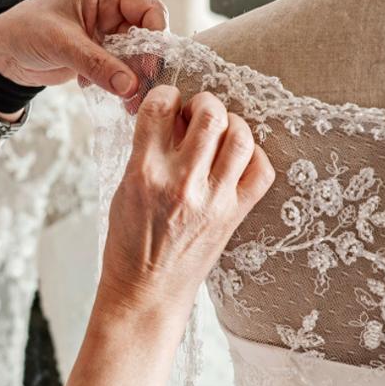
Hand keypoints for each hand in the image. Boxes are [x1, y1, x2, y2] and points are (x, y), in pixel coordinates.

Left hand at [0, 0, 167, 95]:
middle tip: (142, 91)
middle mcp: (113, 7)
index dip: (156, 37)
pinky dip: (121, 84)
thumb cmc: (25, 30)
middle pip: (149, 35)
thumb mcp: (61, 44)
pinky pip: (124, 69)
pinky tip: (112, 97)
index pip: (150, 9)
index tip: (149, 66)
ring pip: (139, 56)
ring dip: (136, 79)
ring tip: (131, 103)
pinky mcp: (103, 53)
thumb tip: (130, 85)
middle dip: (147, 63)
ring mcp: (110, 31)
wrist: (3, 52)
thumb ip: (97, 63)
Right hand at [97, 87, 275, 320]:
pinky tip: (236, 158)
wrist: (147, 290)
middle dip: (205, 104)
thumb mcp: (123, 187)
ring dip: (231, 124)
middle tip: (198, 112)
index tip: (169, 100)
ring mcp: (213, 199)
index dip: (166, 95)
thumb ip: (147, 150)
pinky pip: (261, 171)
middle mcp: (182, 182)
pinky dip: (253, 155)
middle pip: (209, 115)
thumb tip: (173, 118)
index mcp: (144, 172)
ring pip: (240, 137)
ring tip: (220, 130)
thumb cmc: (128, 241)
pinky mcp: (234, 215)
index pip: (159, 108)